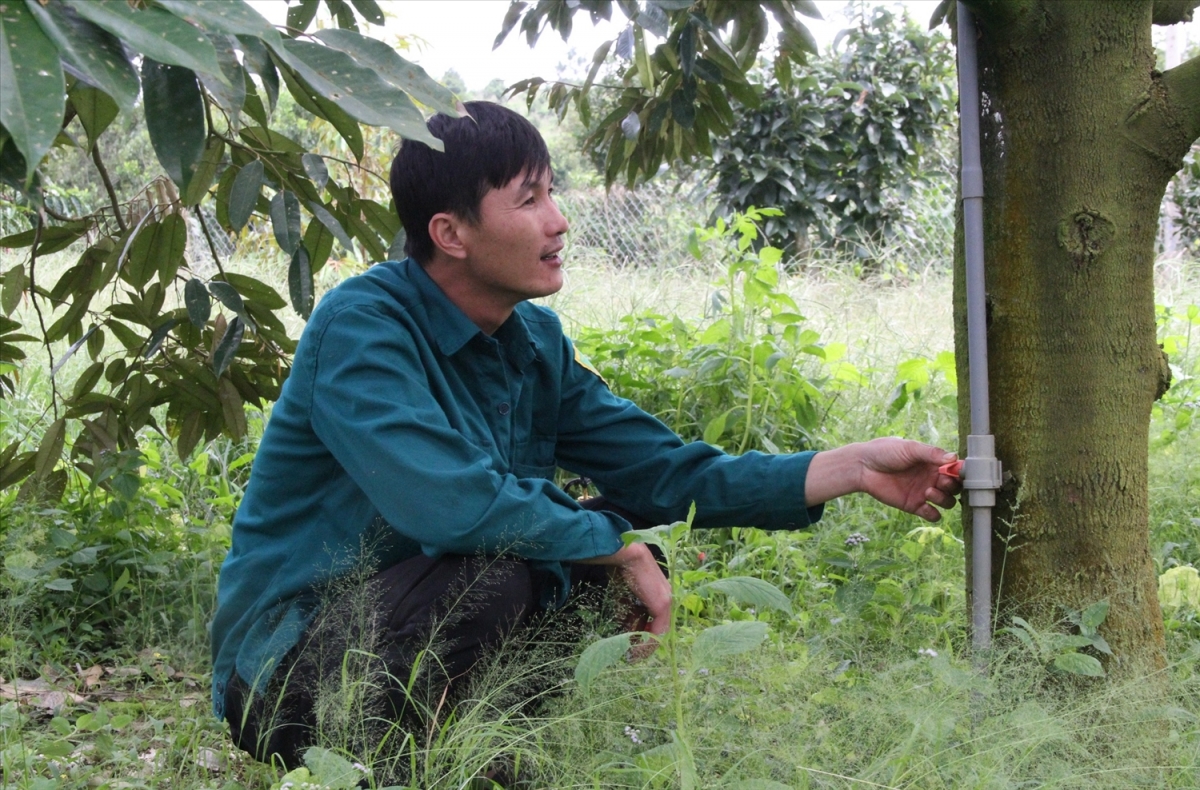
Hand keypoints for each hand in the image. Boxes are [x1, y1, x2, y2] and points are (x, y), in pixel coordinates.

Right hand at [579, 542, 670, 656]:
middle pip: (660, 629)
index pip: (657, 622)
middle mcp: (667, 599)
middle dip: (646, 644)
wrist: (628, 556)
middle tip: (633, 655)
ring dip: (645, 646)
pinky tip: (636, 649)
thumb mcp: (627, 596)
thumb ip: (630, 612)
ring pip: (659, 633)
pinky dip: (647, 642)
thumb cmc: (624, 570)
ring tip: (632, 655)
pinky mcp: (663, 606)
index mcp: (660, 595)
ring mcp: (667, 603)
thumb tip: (628, 629)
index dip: (646, 636)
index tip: (634, 645)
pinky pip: (658, 632)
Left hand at [806, 438, 960, 521]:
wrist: (863, 466)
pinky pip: (932, 515)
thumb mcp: (910, 448)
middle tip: (940, 481)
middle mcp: (931, 478)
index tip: (959, 472)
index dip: (961, 472)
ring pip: (947, 502)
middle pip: (955, 487)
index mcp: (933, 462)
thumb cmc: (885, 452)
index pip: (955, 470)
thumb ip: (931, 453)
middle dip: (952, 486)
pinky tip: (924, 505)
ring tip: (928, 491)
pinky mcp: (913, 505)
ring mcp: (924, 493)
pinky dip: (933, 513)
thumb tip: (954, 458)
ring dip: (944, 499)